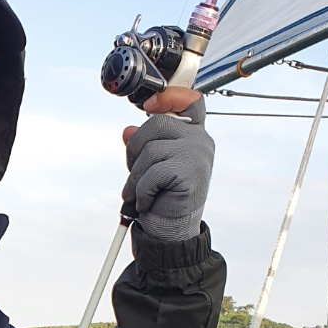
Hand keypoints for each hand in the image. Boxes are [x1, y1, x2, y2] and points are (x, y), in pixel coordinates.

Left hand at [121, 91, 213, 240]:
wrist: (172, 230)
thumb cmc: (162, 196)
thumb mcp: (149, 166)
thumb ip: (143, 146)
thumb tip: (127, 131)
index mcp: (193, 134)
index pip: (190, 100)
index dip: (169, 96)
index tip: (148, 107)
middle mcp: (200, 140)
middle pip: (157, 123)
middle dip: (135, 149)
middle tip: (133, 173)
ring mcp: (198, 155)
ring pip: (150, 150)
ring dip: (135, 176)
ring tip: (137, 194)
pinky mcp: (191, 173)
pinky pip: (153, 172)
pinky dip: (142, 190)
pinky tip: (146, 201)